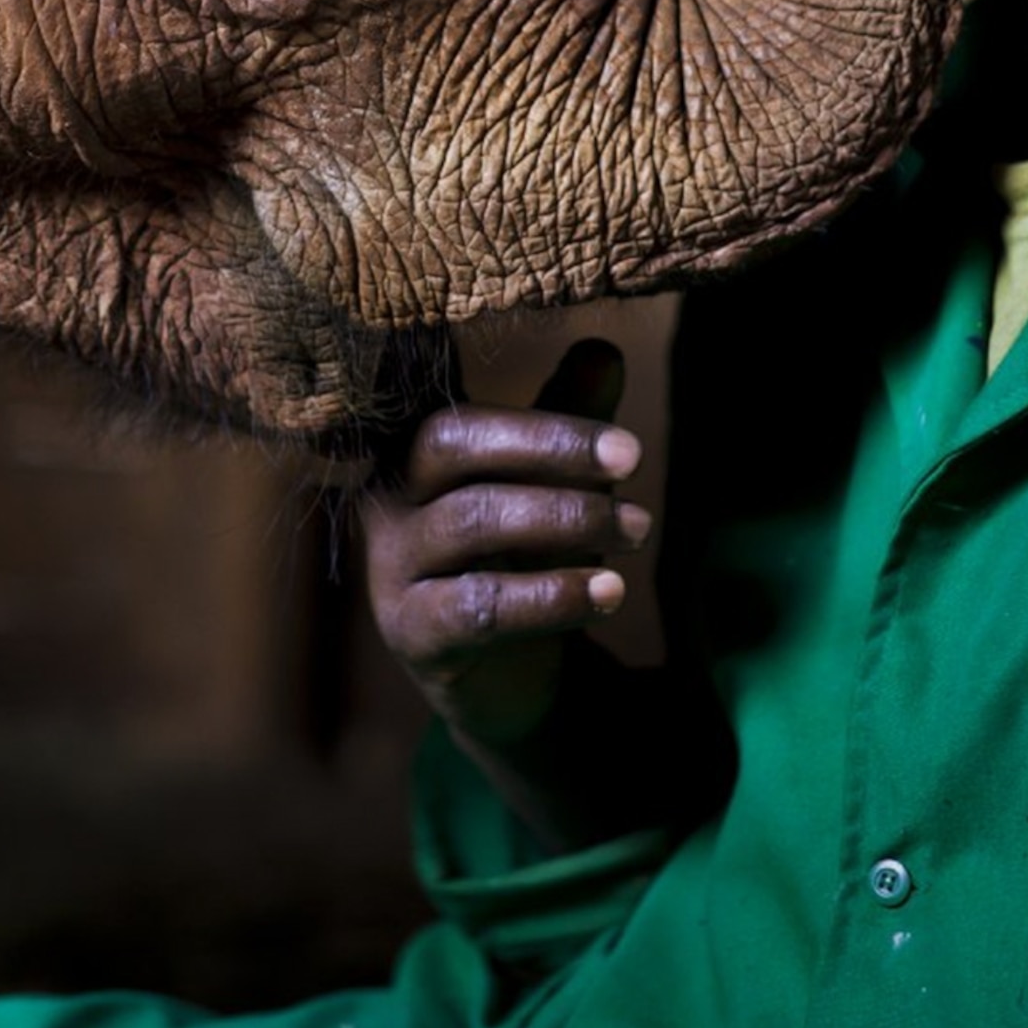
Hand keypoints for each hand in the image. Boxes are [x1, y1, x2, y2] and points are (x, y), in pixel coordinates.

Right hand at [362, 339, 646, 749]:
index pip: (462, 403)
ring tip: (639, 530)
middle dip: (550, 447)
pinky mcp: (413, 631)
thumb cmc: (519, 558)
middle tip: (634, 462)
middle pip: (451, 441)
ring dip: (567, 519)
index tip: (623, 441)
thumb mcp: (547, 486)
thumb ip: (567, 420)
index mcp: (412, 446)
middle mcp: (387, 496)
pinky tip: (611, 592)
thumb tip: (604, 350)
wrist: (500, 677)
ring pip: (473, 519)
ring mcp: (391, 566)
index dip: (539, 417)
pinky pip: (480, 605)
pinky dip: (552, 595)